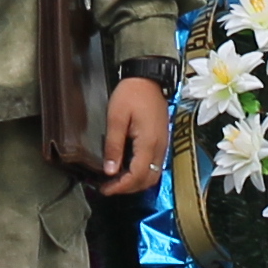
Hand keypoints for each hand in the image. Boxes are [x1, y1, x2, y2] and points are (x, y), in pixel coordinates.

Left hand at [94, 75, 170, 197]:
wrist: (148, 78)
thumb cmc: (131, 94)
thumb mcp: (116, 117)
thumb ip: (114, 145)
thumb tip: (110, 171)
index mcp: (148, 142)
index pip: (137, 176)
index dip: (120, 187)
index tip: (104, 189)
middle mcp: (159, 147)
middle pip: (147, 180)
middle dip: (128, 188)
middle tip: (108, 187)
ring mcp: (163, 145)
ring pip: (152, 175)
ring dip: (135, 182)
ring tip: (116, 181)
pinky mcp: (162, 141)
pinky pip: (154, 165)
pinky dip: (141, 173)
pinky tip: (127, 169)